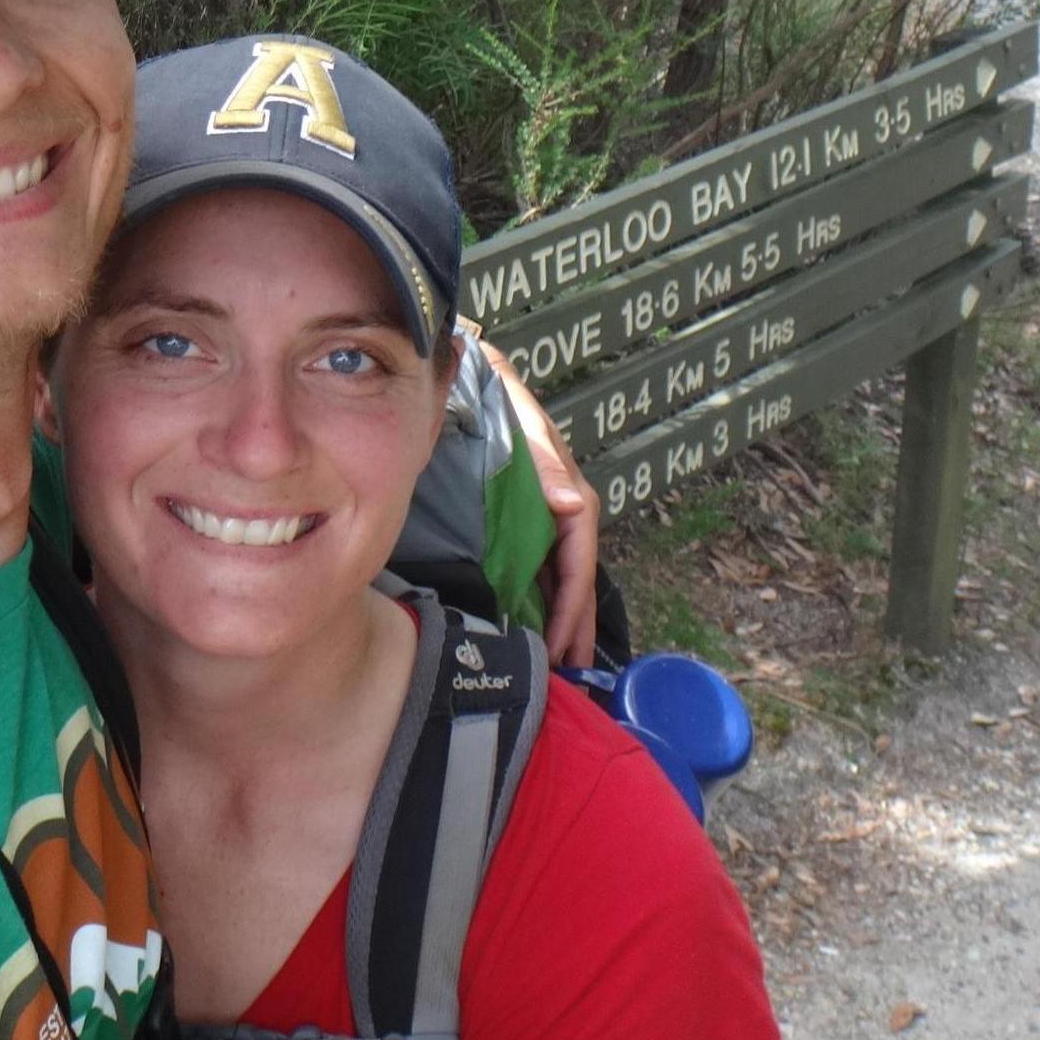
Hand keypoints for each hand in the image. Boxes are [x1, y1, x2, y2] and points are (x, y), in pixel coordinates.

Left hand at [473, 337, 599, 667]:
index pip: (577, 553)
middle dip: (575, 621)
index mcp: (562, 487)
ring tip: (557, 659)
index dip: (573, 599)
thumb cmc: (490, 392)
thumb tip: (575, 504)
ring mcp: (539, 510)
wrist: (462, 370)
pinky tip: (530, 623)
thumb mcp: (518, 416)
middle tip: (569, 669)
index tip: (563, 641)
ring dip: (562, 615)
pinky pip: (536, 560)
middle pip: (575, 571)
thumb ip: (542, 458)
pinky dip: (540, 594)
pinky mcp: (517, 513)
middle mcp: (557, 503)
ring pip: (558, 571)